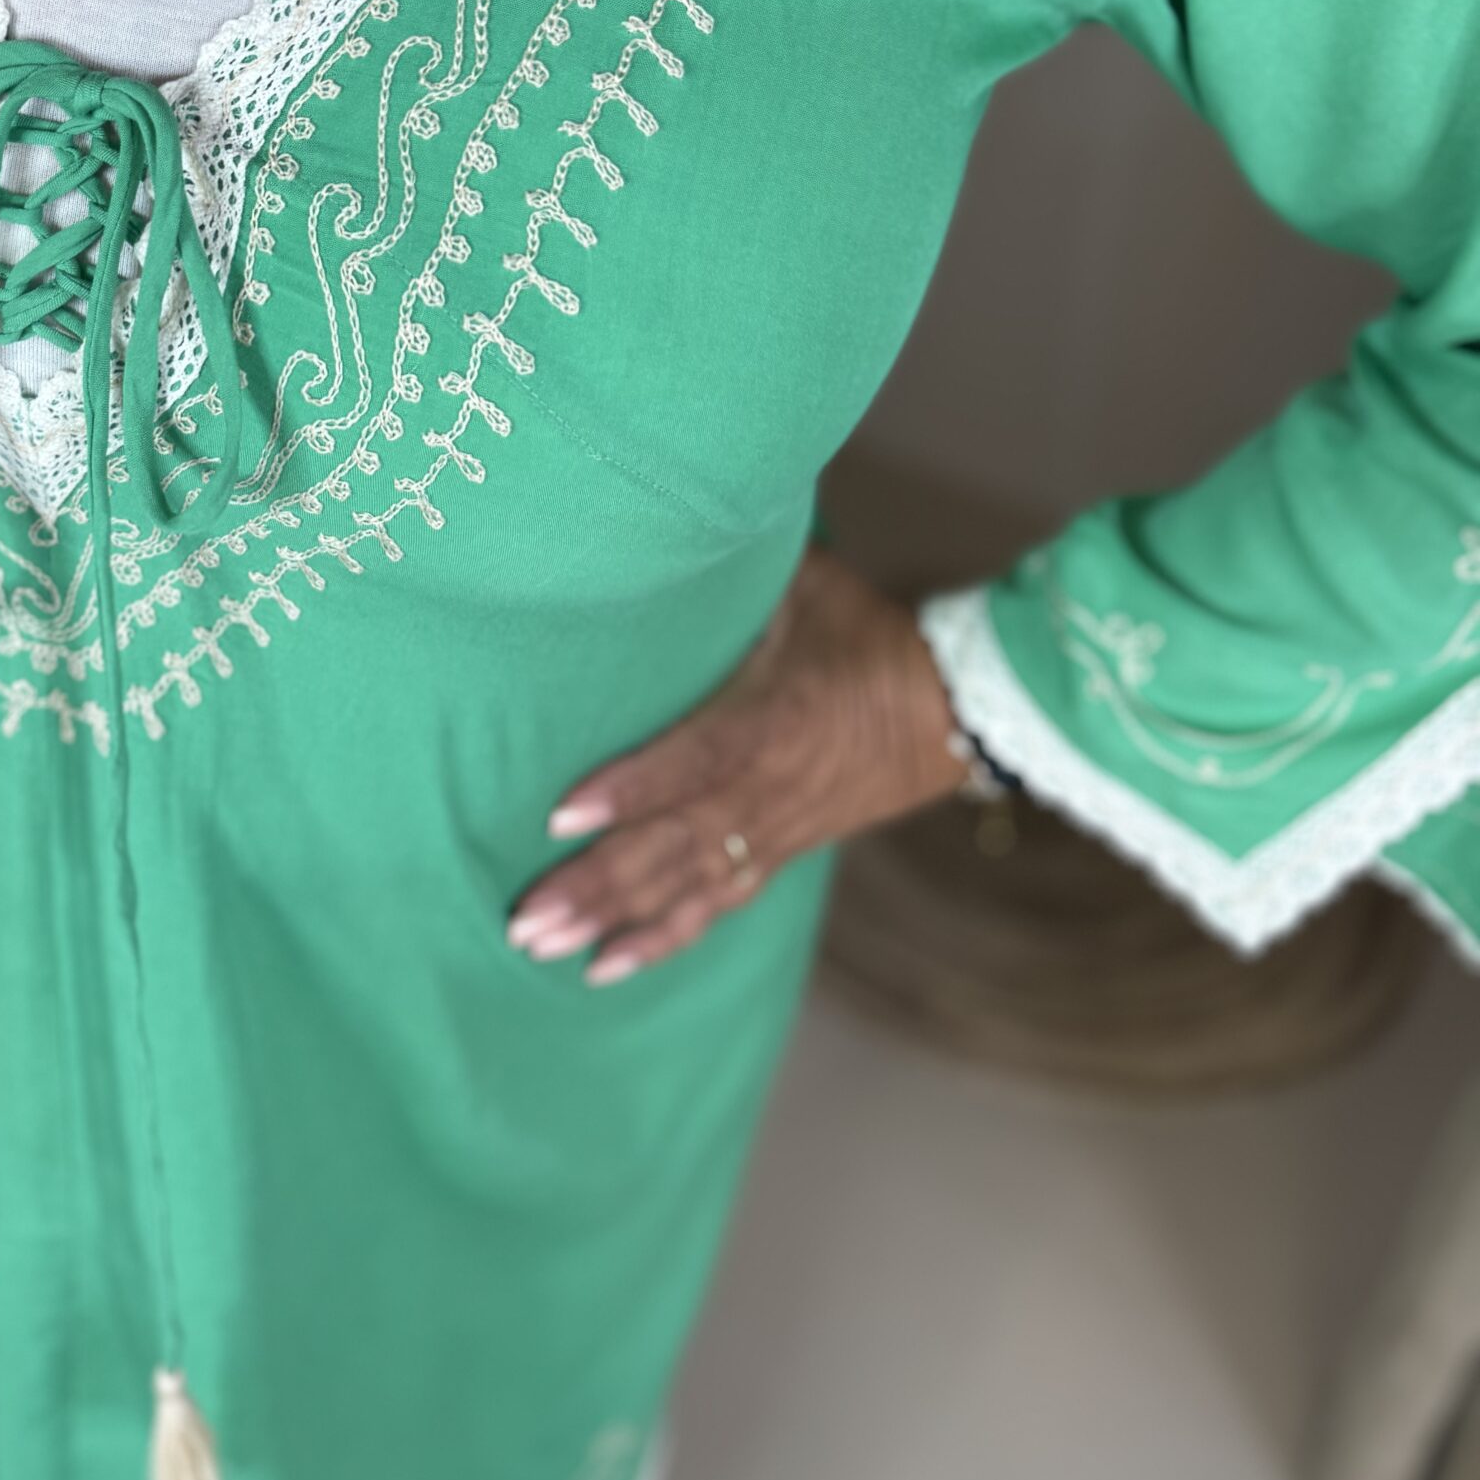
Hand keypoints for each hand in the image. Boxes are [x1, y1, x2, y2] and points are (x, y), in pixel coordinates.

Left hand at [508, 544, 966, 985]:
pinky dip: (661, 939)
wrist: (956, 707)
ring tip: (541, 948)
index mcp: (776, 719)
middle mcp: (771, 789)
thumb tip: (668, 511)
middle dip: (597, 882)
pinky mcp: (779, 853)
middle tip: (523, 919)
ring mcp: (774, 830)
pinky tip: (604, 968)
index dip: (631, 788)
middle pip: (676, 845)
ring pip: (687, 886)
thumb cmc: (866, 632)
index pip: (695, 759)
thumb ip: (736, 569)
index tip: (560, 813)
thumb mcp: (807, 585)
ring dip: (613, 919)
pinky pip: (716, 906)